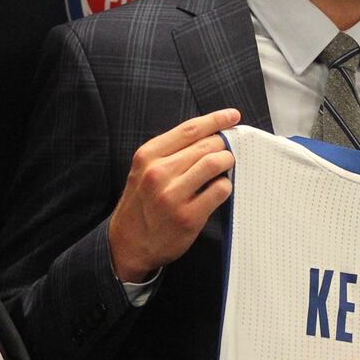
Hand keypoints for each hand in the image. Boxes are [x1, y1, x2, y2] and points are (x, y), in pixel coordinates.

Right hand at [107, 109, 239, 281]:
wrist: (127, 244)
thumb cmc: (142, 204)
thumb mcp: (144, 170)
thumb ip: (171, 153)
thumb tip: (211, 135)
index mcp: (148, 156)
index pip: (190, 129)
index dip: (216, 119)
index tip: (232, 115)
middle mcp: (158, 173)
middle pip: (206, 145)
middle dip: (223, 145)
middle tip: (227, 152)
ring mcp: (173, 195)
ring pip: (215, 163)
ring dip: (227, 163)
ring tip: (225, 169)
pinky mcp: (188, 216)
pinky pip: (220, 190)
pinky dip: (225, 187)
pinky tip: (218, 190)